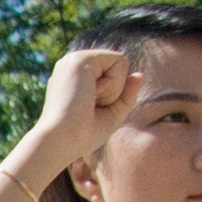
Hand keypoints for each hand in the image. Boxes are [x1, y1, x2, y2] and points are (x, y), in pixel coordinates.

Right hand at [25, 42, 147, 178]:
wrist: (61, 142)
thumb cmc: (81, 136)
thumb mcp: (111, 115)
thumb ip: (126, 94)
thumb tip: (139, 74)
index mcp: (74, 77)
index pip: (113, 74)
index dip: (113, 96)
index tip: (89, 111)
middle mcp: (72, 64)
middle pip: (119, 68)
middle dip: (115, 92)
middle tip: (90, 107)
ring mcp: (75, 59)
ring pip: (120, 64)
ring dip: (114, 90)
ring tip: (88, 101)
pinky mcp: (81, 59)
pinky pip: (120, 62)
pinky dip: (114, 85)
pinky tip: (92, 96)